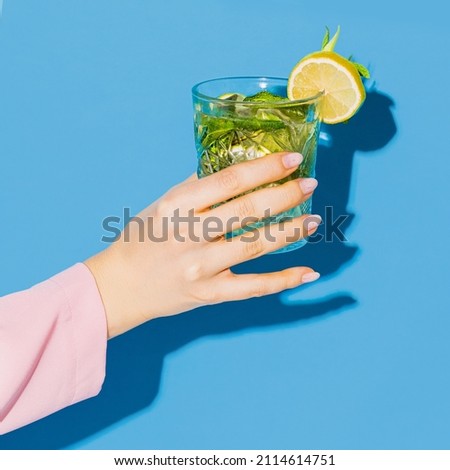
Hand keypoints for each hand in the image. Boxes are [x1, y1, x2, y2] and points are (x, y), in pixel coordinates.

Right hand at [85, 152, 320, 337]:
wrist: (120, 287)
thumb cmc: (141, 240)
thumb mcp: (163, 205)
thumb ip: (197, 186)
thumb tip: (236, 166)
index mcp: (176, 206)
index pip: (228, 181)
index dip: (265, 168)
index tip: (292, 159)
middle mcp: (189, 236)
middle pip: (247, 211)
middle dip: (285, 195)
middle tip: (310, 184)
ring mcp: (200, 268)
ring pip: (255, 246)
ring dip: (290, 231)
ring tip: (314, 220)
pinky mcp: (209, 294)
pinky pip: (253, 287)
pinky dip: (284, 280)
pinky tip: (309, 272)